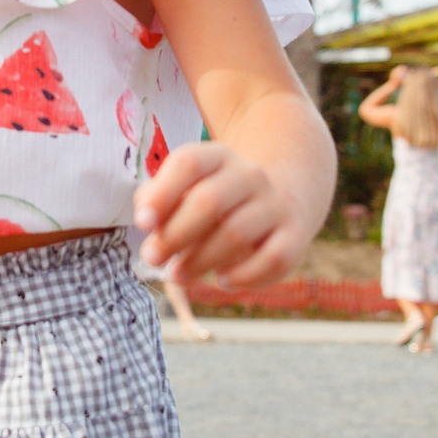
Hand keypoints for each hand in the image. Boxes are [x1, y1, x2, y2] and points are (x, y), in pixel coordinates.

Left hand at [133, 142, 306, 286]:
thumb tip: (146, 218)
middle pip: (209, 201)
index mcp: (219, 157)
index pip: (189, 164)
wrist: (281, 201)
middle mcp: (251, 176)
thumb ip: (158, 198)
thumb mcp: (187, 188)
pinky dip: (244, 276)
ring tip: (178, 274)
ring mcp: (276, 204)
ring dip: (200, 260)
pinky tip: (222, 279)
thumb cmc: (216, 201)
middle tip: (153, 258)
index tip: (143, 223)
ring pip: (236, 234)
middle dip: (174, 235)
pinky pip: (272, 260)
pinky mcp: (295, 236)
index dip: (162, 193)